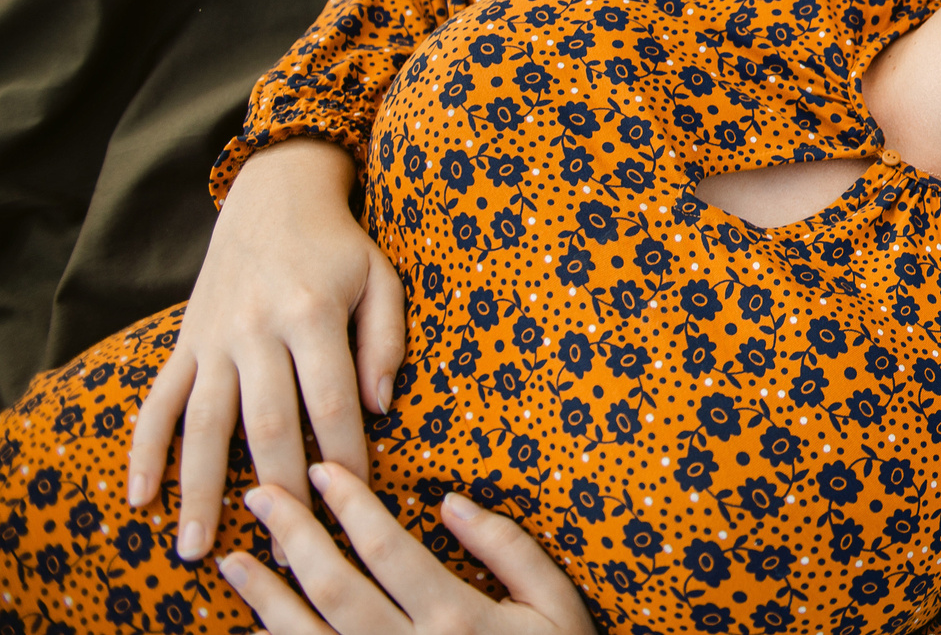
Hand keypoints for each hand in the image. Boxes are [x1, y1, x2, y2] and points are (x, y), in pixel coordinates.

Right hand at [127, 140, 403, 559]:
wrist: (273, 198)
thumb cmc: (338, 247)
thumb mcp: (381, 278)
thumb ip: (385, 340)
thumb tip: (380, 408)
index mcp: (311, 313)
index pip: (332, 400)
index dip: (345, 454)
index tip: (356, 499)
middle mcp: (256, 329)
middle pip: (267, 422)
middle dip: (277, 488)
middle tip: (285, 545)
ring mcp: (213, 340)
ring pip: (204, 424)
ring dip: (199, 489)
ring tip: (196, 548)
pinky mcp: (183, 346)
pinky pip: (157, 403)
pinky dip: (143, 451)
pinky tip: (138, 497)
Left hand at [222, 463, 594, 634]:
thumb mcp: (556, 605)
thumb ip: (510, 550)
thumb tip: (452, 502)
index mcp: (458, 617)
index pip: (388, 548)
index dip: (351, 506)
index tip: (323, 471)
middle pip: (333, 587)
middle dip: (292, 537)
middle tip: (260, 496)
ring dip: (264, 598)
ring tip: (234, 562)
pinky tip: (255, 629)